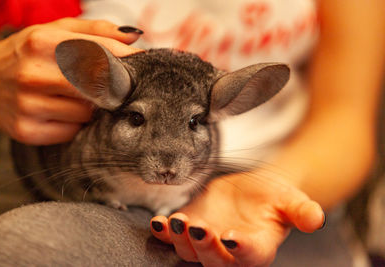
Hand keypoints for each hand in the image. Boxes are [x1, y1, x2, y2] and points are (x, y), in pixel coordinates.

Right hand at [0, 18, 141, 144]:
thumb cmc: (29, 54)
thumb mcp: (55, 32)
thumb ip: (97, 31)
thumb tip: (136, 37)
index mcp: (43, 43)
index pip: (102, 54)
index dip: (128, 60)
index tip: (142, 64)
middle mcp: (33, 74)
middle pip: (99, 87)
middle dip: (113, 88)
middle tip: (112, 85)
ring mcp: (29, 106)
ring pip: (88, 113)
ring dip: (91, 107)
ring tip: (74, 96)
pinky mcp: (28, 131)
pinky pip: (74, 131)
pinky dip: (75, 123)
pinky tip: (61, 112)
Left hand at [150, 171, 324, 266]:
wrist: (254, 190)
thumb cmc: (276, 198)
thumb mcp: (293, 201)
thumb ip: (302, 211)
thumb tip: (316, 218)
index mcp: (258, 247)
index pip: (251, 256)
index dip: (241, 250)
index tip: (232, 237)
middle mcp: (230, 251)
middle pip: (215, 260)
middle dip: (206, 248)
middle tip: (201, 229)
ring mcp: (208, 240)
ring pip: (190, 252)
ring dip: (181, 240)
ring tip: (176, 222)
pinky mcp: (190, 227)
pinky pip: (173, 237)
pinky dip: (163, 233)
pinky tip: (158, 223)